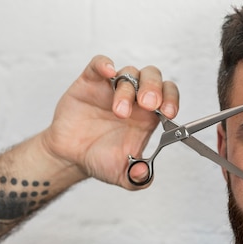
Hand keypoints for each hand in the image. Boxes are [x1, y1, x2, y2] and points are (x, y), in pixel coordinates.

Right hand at [40, 55, 178, 187]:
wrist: (70, 155)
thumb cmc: (100, 158)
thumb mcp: (121, 174)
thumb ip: (137, 178)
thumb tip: (144, 174)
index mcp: (148, 114)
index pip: (169, 95)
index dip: (172, 99)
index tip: (170, 112)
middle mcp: (134, 97)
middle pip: (153, 77)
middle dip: (154, 88)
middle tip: (148, 104)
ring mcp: (112, 87)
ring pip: (129, 73)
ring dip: (127, 90)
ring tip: (119, 112)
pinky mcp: (90, 82)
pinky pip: (99, 64)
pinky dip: (105, 64)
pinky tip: (108, 72)